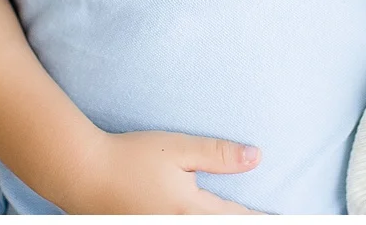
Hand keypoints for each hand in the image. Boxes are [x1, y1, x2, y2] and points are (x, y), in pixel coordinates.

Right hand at [56, 128, 263, 213]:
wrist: (80, 173)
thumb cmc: (129, 156)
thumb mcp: (178, 148)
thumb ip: (218, 155)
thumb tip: (257, 157)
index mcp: (191, 210)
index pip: (239, 219)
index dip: (264, 220)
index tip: (286, 219)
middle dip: (243, 223)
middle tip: (270, 220)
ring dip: (221, 222)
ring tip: (241, 218)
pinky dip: (195, 222)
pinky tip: (199, 216)